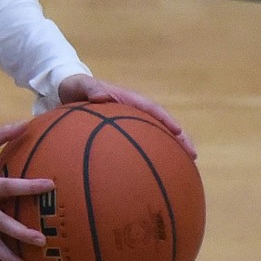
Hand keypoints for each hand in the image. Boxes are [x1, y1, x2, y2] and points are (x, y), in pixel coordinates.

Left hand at [57, 73, 196, 159]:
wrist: (67, 90)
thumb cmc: (76, 87)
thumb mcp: (80, 85)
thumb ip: (91, 89)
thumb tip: (102, 97)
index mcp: (127, 99)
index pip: (152, 109)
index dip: (166, 120)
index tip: (178, 132)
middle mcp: (133, 111)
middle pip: (161, 126)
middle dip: (178, 139)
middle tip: (192, 155)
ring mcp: (128, 124)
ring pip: (153, 138)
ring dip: (168, 151)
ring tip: (182, 169)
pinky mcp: (120, 134)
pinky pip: (137, 146)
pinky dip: (146, 158)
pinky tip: (150, 176)